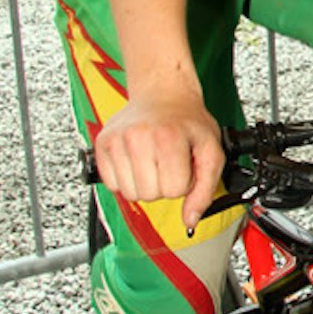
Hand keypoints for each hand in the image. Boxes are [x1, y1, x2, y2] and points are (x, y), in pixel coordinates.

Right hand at [93, 91, 224, 233]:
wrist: (163, 94)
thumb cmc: (186, 122)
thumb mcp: (210, 150)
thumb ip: (205, 189)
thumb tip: (190, 220)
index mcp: (168, 137)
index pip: (175, 191)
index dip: (184, 182)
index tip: (184, 164)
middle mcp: (138, 137)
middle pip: (151, 195)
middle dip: (164, 185)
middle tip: (169, 162)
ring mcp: (116, 140)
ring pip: (130, 194)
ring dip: (145, 184)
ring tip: (153, 161)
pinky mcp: (102, 144)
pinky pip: (112, 185)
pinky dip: (126, 179)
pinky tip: (137, 160)